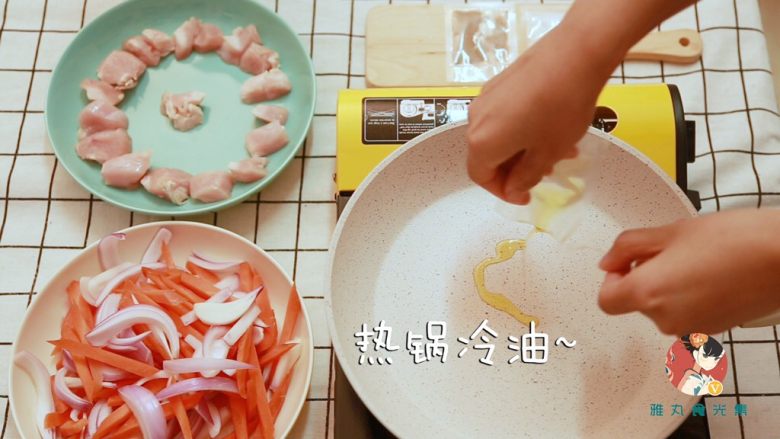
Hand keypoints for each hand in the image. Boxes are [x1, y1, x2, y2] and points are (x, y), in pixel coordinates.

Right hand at [466, 0, 697, 204]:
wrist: (575, 53)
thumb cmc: (561, 107)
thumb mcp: (548, 152)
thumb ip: (526, 177)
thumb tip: (514, 188)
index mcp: (482, 143)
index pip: (481, 177)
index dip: (502, 191)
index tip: (525, 196)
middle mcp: (476, 119)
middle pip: (487, 155)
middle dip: (515, 170)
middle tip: (543, 175)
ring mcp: (487, 98)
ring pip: (498, 134)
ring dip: (521, 149)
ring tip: (555, 150)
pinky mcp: (500, 82)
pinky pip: (504, 115)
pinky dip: (521, 128)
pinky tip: (550, 125)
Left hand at [598, 210, 779, 334]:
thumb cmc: (733, 240)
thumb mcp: (670, 232)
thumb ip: (628, 247)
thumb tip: (607, 262)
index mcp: (647, 293)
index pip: (606, 301)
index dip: (613, 279)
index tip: (629, 262)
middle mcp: (665, 319)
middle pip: (636, 303)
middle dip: (646, 277)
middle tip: (675, 252)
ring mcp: (690, 329)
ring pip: (662, 309)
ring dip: (669, 287)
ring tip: (699, 262)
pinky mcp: (712, 332)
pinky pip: (685, 315)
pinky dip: (689, 298)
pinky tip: (712, 276)